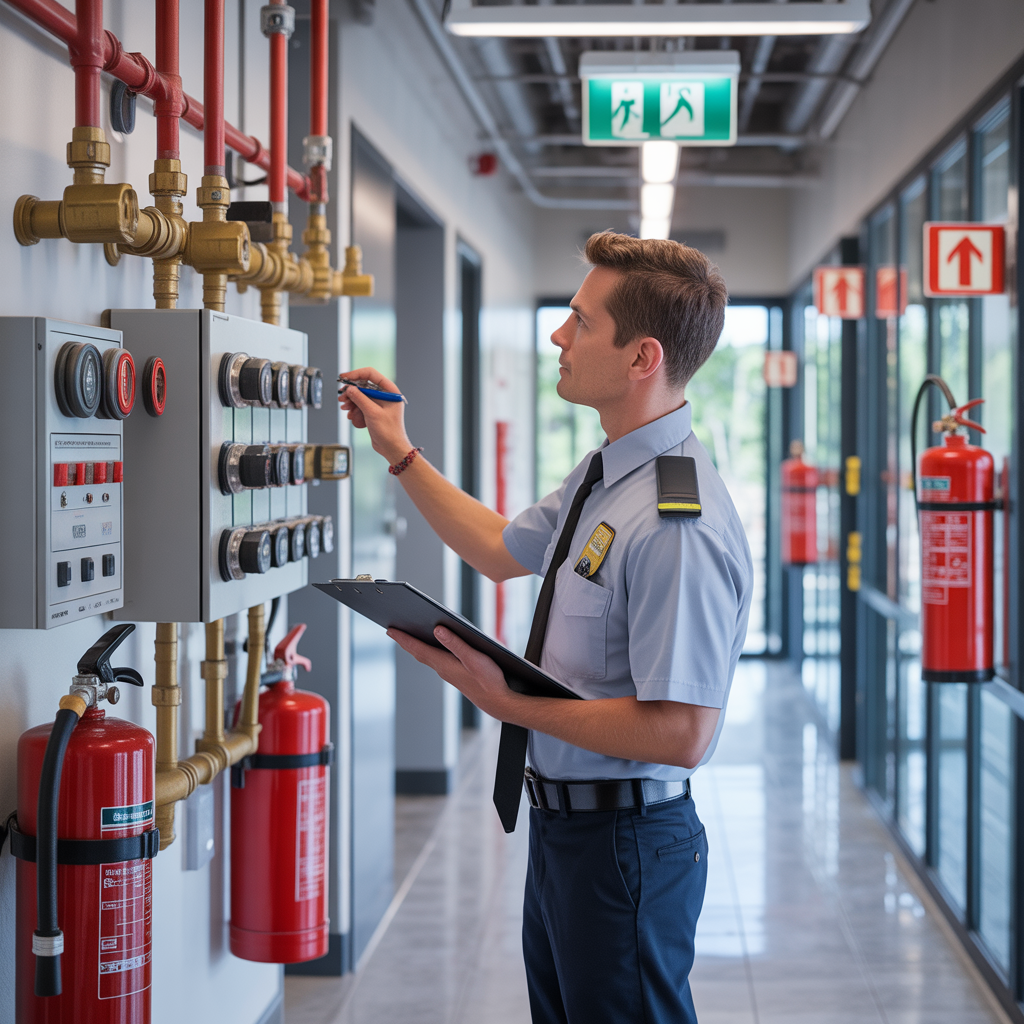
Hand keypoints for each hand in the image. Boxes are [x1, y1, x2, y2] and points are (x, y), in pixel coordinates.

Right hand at [338, 367, 412, 463]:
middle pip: (364, 386)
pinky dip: (355, 409)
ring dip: (352, 401)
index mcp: (390, 391)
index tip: (344, 377)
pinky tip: (351, 415)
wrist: (392, 448)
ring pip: (361, 396)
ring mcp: (380, 404)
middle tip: (342, 396)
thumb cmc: (389, 432)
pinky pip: (362, 405)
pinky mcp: (374, 412)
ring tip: (345, 407)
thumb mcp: (372, 413)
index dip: (356, 374)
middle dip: (352, 391)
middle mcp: (385, 395)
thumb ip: (360, 398)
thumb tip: (350, 389)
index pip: (371, 375)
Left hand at [386, 626, 523, 722]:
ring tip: (408, 636)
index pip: (418, 648)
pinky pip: (436, 661)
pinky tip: (433, 648)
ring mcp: (449, 673)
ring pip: (427, 657)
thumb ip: (456, 644)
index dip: (403, 638)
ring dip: (417, 646)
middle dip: (406, 641)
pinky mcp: (456, 675)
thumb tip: (437, 629)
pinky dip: (429, 652)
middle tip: (392, 630)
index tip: (389, 629)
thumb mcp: (474, 658)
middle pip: (419, 653)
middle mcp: (443, 669)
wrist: (499, 703)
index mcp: (444, 664)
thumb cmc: (489, 680)